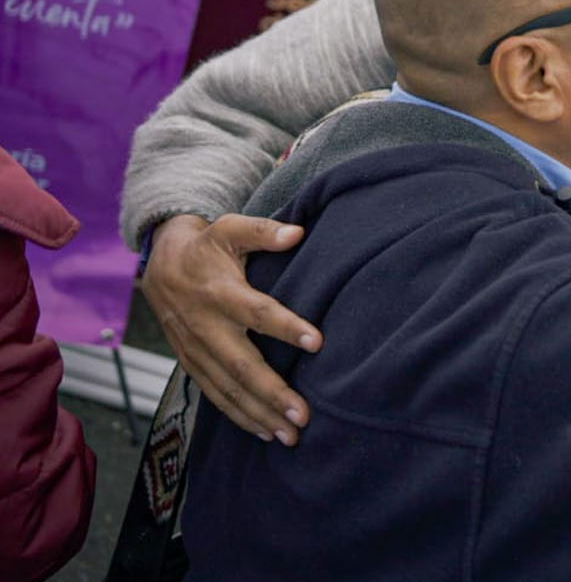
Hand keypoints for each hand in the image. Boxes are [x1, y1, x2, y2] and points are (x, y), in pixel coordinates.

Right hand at [141, 214, 319, 444]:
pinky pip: (215, 395)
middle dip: (272, 393)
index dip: (286, 327)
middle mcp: (205, 326)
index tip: (318, 342)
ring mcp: (195, 349)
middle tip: (304, 415)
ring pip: (228, 388)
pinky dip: (238, 416)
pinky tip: (265, 432)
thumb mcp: (229, 228)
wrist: (160, 263)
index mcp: (220, 292)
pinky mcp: (191, 363)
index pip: (257, 312)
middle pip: (242, 365)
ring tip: (291, 435)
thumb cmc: (206, 246)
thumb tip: (297, 232)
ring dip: (259, 414)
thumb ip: (263, 232)